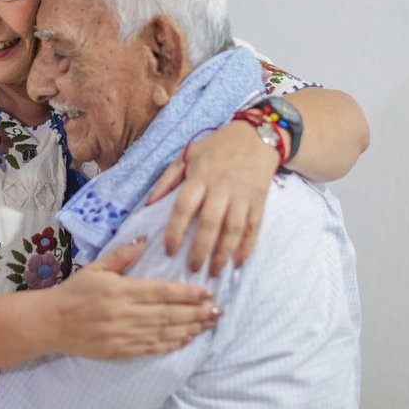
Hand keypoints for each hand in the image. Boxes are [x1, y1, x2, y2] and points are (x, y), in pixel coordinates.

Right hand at [44, 237, 219, 359]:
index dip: (187, 293)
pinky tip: (187, 339)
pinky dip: (172, 345)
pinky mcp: (119, 351)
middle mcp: (124, 314)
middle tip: (219, 310)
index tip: (208, 292)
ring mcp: (122, 335)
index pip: (161, 292)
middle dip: (196, 312)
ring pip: (164, 333)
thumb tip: (145, 240)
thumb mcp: (96, 267)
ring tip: (210, 324)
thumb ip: (122, 255)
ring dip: (190, 329)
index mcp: (120, 290)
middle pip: (168, 314)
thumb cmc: (74, 291)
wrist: (50, 322)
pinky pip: (151, 349)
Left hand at [146, 120, 277, 275]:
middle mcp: (221, 187)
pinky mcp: (259, 200)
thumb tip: (149, 204)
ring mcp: (242, 195)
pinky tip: (238, 263)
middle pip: (210, 224)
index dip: (175, 231)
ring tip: (214, 272)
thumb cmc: (217, 146)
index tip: (169, 251)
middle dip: (200, 250)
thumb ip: (167, 179)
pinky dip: (247, 247)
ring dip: (223, 254)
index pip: (183, 208)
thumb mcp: (187, 155)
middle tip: (191, 269)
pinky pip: (253, 228)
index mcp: (200, 177)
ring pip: (233, 230)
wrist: (257, 136)